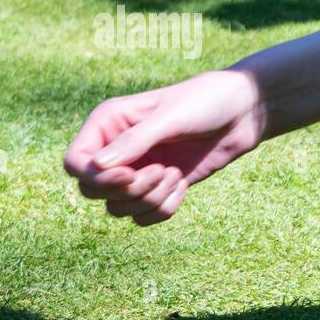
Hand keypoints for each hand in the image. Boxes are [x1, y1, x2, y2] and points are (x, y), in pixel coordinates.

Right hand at [63, 70, 263, 225]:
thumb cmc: (206, 101)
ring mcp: (133, 171)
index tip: (128, 175)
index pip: (75, 163)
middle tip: (160, 171)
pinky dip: (163, 208)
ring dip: (149, 199)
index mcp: (106, 125)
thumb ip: (133, 142)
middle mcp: (113, 150)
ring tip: (175, 175)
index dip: (95, 177)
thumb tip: (96, 166)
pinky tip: (182, 184)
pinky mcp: (154, 188)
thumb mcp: (169, 117)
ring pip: (117, 208)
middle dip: (128, 190)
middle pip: (91, 190)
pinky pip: (142, 217)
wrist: (244, 112)